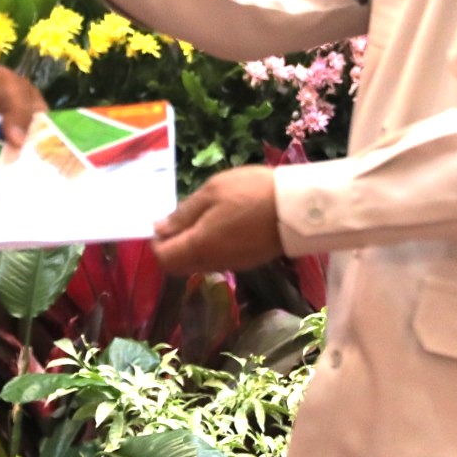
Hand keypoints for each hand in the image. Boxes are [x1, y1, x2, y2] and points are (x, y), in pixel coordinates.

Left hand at [0, 56, 46, 216]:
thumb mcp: (10, 87)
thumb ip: (17, 109)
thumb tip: (18, 141)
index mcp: (39, 129)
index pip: (51, 154)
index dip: (51, 173)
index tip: (48, 192)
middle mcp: (19, 145)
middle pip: (22, 171)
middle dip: (17, 190)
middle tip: (13, 209)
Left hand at [152, 166, 283, 275]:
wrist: (298, 208)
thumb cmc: (251, 192)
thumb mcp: (212, 192)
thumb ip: (183, 213)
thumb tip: (159, 229)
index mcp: (199, 246)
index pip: (164, 258)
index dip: (157, 241)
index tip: (165, 220)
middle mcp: (212, 262)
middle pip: (179, 264)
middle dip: (174, 244)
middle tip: (184, 217)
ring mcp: (231, 264)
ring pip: (199, 263)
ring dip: (193, 245)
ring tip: (206, 215)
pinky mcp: (247, 261)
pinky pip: (218, 259)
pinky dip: (211, 246)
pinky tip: (224, 223)